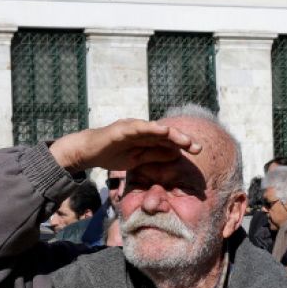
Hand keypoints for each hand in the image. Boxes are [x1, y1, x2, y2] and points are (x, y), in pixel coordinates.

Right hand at [48, 119, 200, 172]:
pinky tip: (162, 130)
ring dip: (171, 134)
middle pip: (166, 133)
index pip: (168, 140)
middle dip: (182, 139)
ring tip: (185, 139)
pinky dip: (150, 128)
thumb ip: (155, 156)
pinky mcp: (121, 129)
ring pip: (155, 129)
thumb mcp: (138, 160)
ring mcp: (132, 127)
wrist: (89, 151)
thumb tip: (176, 155)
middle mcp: (142, 129)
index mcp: (147, 137)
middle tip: (197, 146)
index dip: (183, 144)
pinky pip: (137, 127)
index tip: (197, 150)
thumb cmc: (113, 154)